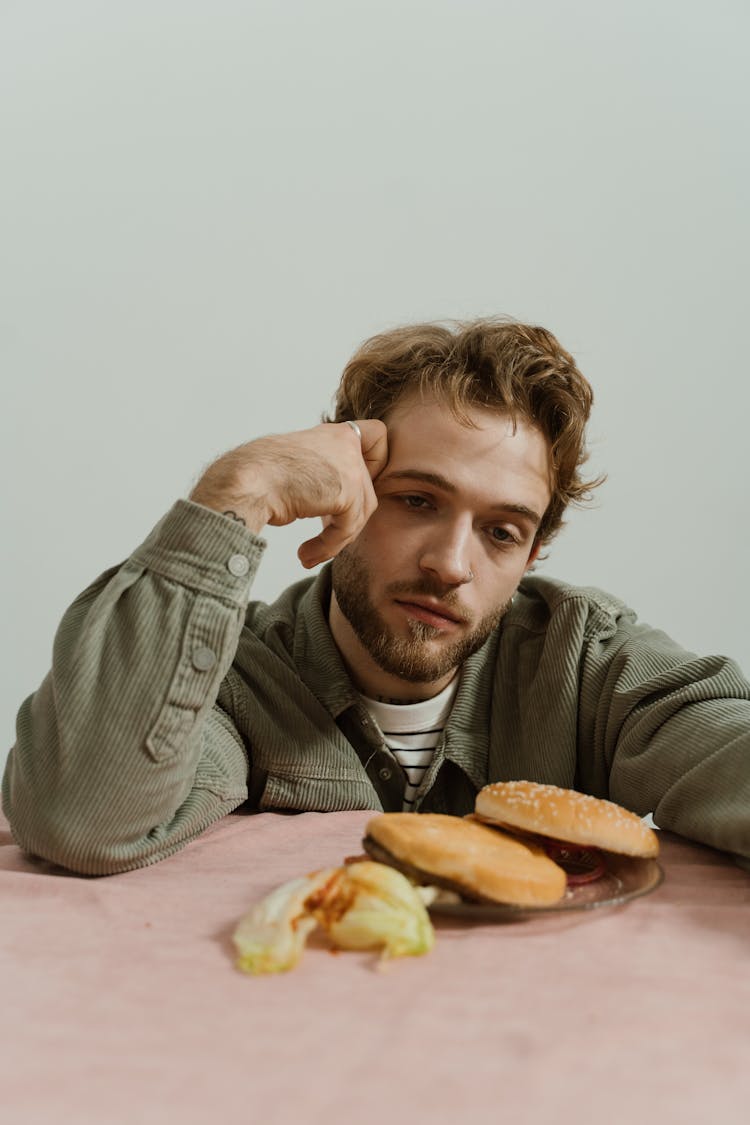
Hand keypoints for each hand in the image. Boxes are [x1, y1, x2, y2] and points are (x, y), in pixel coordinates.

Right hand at [190, 419, 387, 567]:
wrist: (245, 483)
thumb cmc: (259, 478)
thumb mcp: (298, 467)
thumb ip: (324, 474)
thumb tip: (340, 503)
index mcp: (333, 434)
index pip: (377, 436)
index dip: (374, 464)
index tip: (352, 486)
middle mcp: (344, 443)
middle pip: (367, 490)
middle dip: (347, 517)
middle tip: (321, 532)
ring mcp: (349, 465)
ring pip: (360, 513)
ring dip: (336, 538)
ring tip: (310, 552)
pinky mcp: (347, 491)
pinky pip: (347, 528)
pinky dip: (328, 546)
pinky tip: (305, 554)